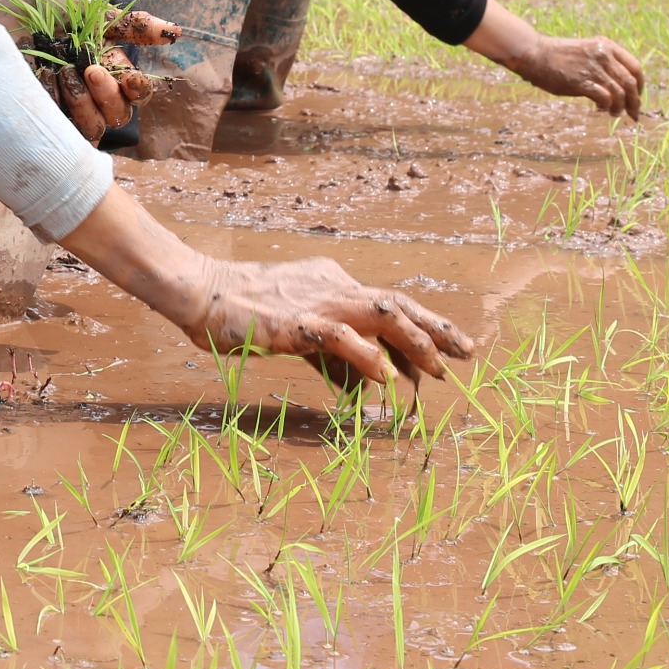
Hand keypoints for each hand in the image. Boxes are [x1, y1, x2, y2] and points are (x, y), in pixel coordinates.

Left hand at [37, 8, 176, 142]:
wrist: (4, 18)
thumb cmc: (47, 14)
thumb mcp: (93, 14)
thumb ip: (133, 25)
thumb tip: (175, 32)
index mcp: (110, 72)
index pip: (138, 94)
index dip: (139, 90)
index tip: (130, 77)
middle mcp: (93, 97)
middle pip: (119, 116)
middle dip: (107, 94)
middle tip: (89, 70)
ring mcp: (68, 112)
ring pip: (95, 129)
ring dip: (82, 102)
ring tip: (60, 73)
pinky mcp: (45, 123)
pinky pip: (63, 131)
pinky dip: (55, 104)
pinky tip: (41, 81)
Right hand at [185, 256, 475, 388]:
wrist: (200, 291)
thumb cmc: (242, 312)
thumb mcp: (298, 331)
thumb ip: (334, 356)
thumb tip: (367, 384)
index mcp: (332, 283)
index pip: (388, 303)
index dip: (425, 324)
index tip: (453, 346)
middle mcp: (332, 286)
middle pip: (396, 303)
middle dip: (436, 328)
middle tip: (468, 352)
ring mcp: (315, 302)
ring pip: (379, 313)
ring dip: (414, 340)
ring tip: (439, 366)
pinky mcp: (294, 322)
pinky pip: (339, 337)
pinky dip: (367, 355)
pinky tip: (386, 375)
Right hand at [512, 31, 644, 117]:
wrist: (534, 54)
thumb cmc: (558, 56)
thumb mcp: (587, 51)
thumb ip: (603, 63)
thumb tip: (618, 86)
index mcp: (607, 46)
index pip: (635, 67)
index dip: (640, 85)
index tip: (637, 96)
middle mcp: (604, 55)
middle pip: (631, 82)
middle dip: (635, 101)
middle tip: (633, 113)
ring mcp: (593, 68)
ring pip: (620, 93)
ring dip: (620, 107)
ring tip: (614, 113)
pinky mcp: (582, 82)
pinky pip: (605, 98)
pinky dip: (607, 106)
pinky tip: (601, 109)